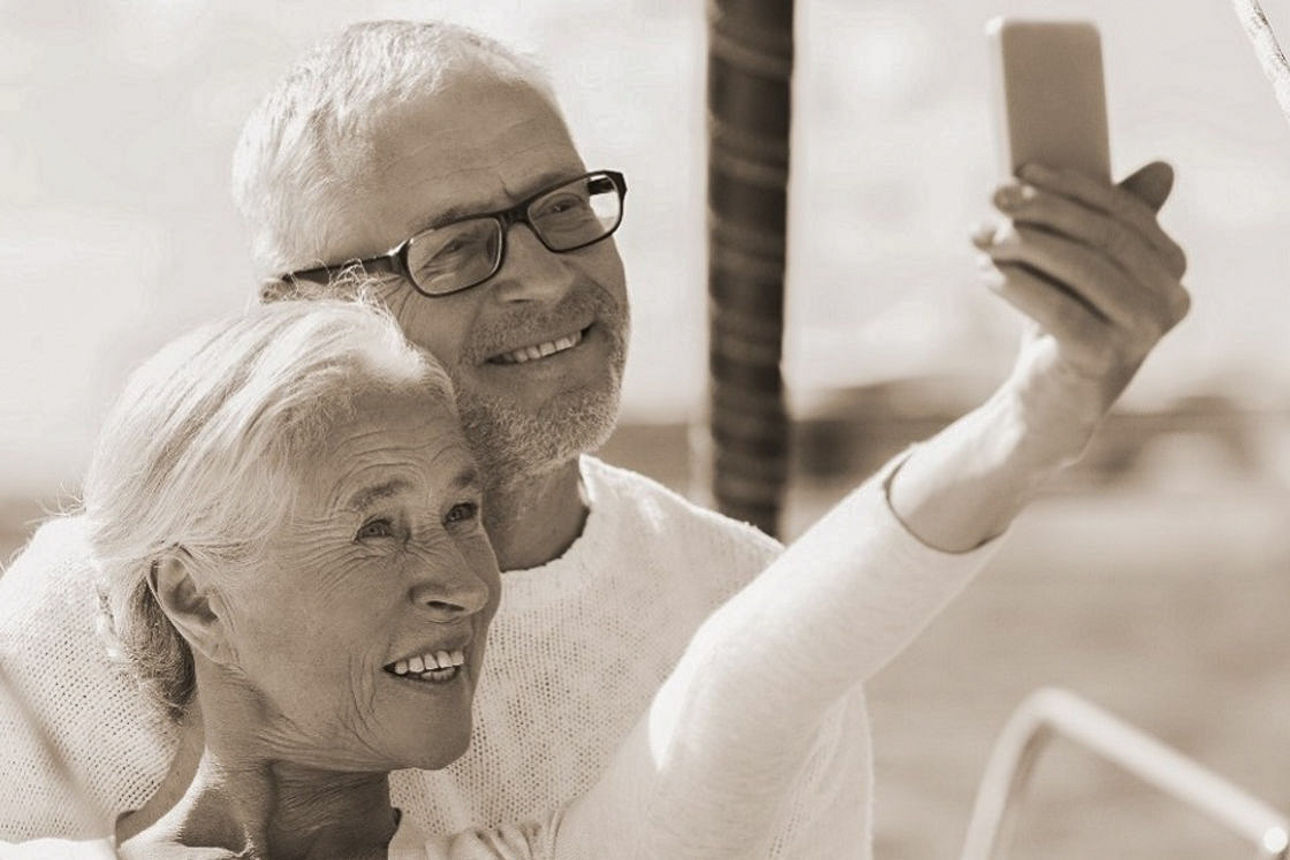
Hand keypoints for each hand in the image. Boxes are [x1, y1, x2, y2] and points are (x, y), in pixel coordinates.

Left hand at [974, 160, 1190, 467]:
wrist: (1049, 403)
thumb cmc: (1064, 323)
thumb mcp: (1084, 269)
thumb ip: (1107, 222)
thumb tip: (1161, 168)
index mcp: (1170, 267)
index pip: (1123, 212)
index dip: (1073, 186)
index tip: (1024, 169)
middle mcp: (1168, 299)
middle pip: (1101, 236)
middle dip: (1042, 209)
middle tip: (995, 196)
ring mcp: (1141, 332)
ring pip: (1078, 268)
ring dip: (1022, 243)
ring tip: (980, 234)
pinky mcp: (1104, 359)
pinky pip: (1056, 309)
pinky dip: (1015, 284)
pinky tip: (984, 271)